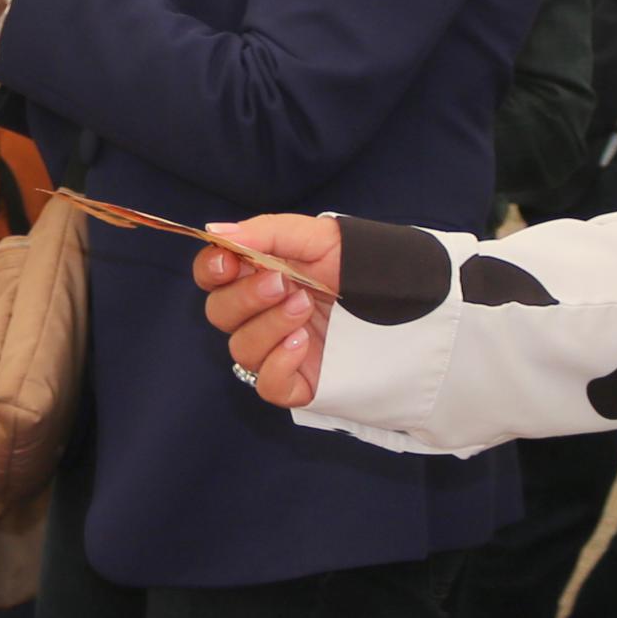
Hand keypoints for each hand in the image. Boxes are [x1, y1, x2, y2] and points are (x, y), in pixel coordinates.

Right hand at [192, 214, 344, 406]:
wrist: (406, 300)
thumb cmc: (361, 265)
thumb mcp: (319, 237)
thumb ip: (267, 232)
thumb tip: (215, 233)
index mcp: (259, 275)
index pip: (212, 277)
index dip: (210, 270)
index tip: (229, 262)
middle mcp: (261, 314)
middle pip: (219, 313)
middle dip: (245, 297)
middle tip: (282, 284)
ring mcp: (276, 350)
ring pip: (241, 349)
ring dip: (269, 326)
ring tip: (305, 307)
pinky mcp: (296, 383)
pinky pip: (266, 384)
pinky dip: (278, 364)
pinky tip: (303, 344)